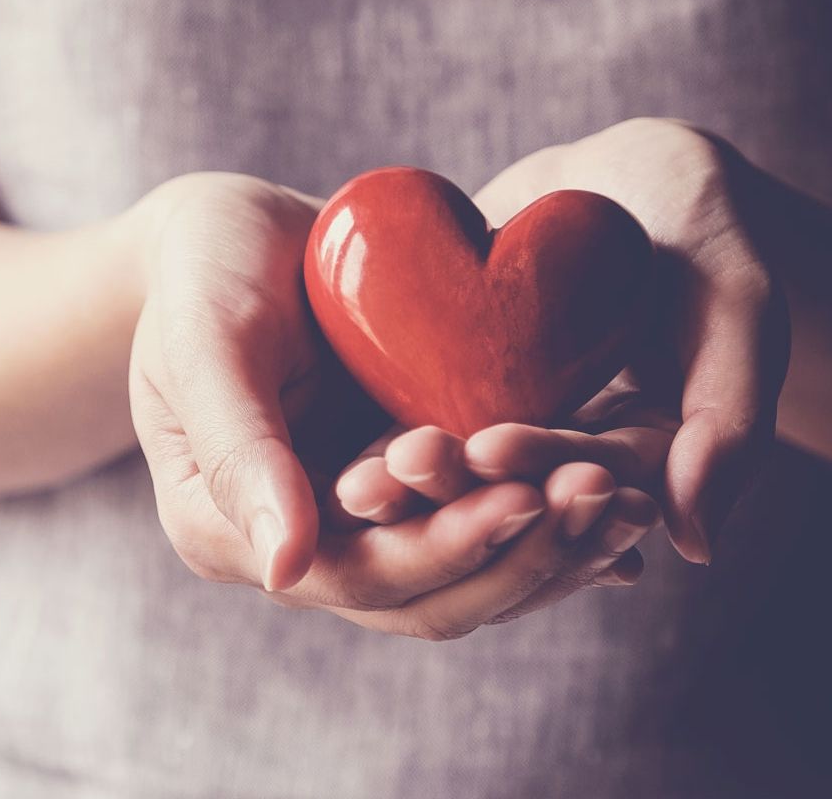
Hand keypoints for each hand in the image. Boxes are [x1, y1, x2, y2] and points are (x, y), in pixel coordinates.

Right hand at [129, 172, 664, 638]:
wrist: (227, 233)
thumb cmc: (199, 274)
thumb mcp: (205, 343)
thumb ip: (239, 449)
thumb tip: (285, 569)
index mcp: (231, 535)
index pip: (357, 578)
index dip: (444, 550)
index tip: (522, 498)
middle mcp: (303, 549)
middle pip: (428, 597)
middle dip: (522, 556)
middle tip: (605, 498)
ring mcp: (362, 521)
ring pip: (471, 573)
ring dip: (555, 548)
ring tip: (632, 500)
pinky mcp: (411, 485)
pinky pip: (488, 519)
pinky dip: (555, 516)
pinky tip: (626, 493)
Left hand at [336, 119, 789, 562]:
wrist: (640, 174)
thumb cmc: (710, 230)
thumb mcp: (741, 308)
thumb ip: (732, 420)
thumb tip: (698, 547)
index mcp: (642, 463)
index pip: (587, 473)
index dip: (541, 462)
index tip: (492, 445)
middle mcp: (567, 457)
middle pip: (510, 481)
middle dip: (455, 482)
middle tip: (398, 468)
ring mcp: (506, 423)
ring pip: (453, 459)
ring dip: (406, 475)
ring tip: (354, 479)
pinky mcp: (453, 386)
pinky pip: (415, 410)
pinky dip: (380, 429)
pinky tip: (333, 440)